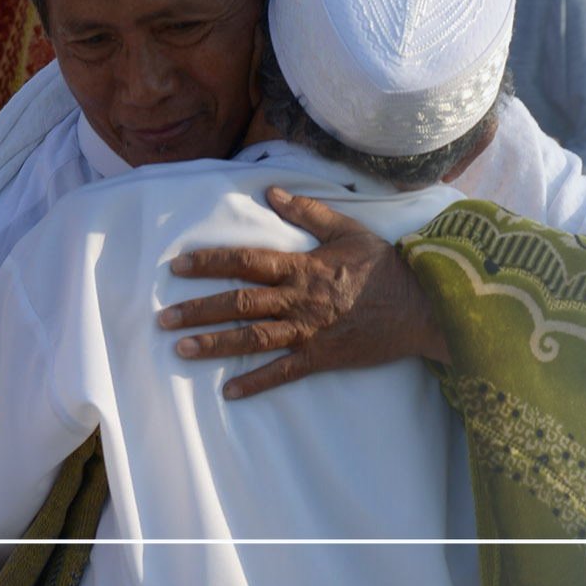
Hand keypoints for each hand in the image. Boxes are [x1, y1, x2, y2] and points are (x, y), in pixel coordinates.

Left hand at [158, 186, 446, 399]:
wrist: (422, 306)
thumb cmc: (383, 267)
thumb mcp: (348, 229)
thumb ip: (308, 212)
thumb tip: (272, 192)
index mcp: (301, 266)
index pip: (245, 262)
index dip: (209, 263)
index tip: (177, 267)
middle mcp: (298, 299)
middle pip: (239, 304)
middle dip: (198, 310)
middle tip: (163, 319)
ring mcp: (309, 331)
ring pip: (253, 339)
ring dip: (215, 345)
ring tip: (181, 350)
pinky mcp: (322, 357)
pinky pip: (284, 372)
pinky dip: (256, 383)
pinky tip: (229, 392)